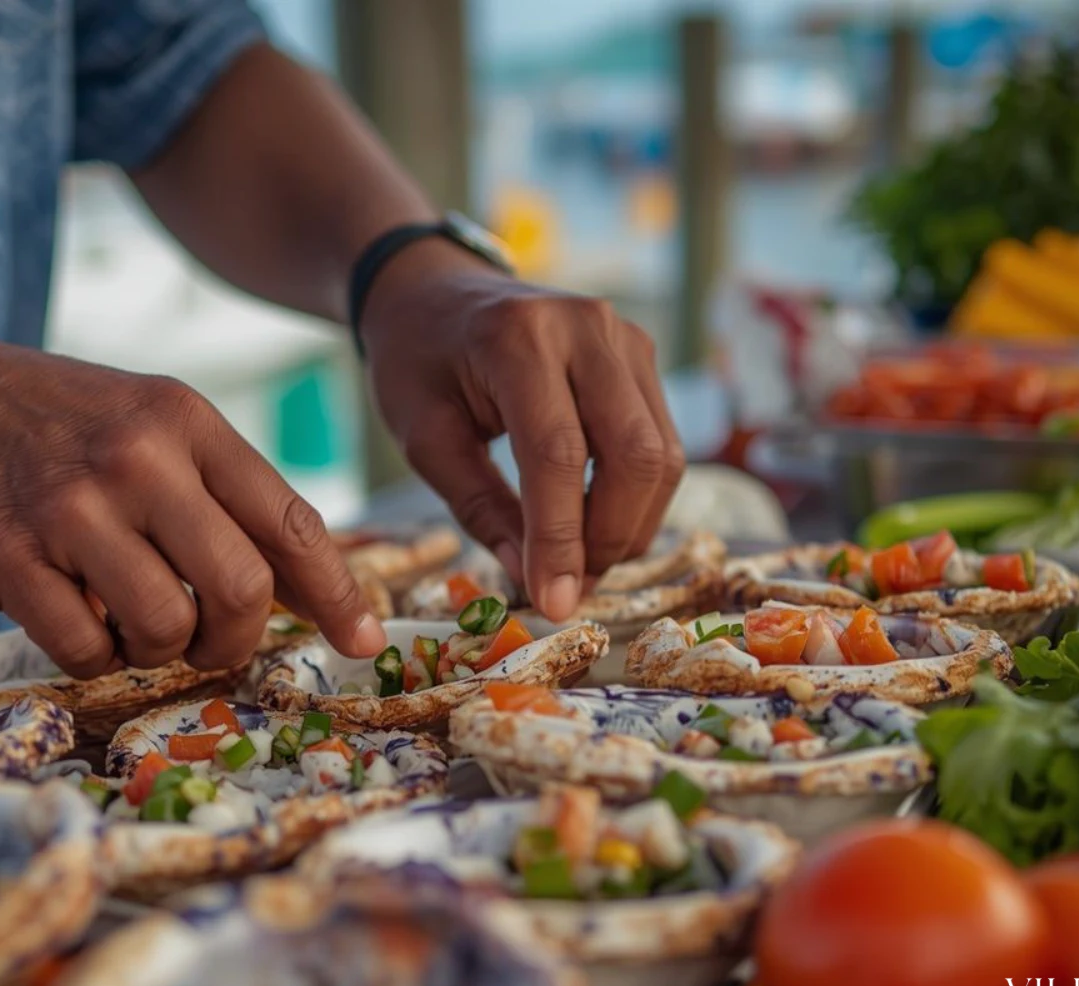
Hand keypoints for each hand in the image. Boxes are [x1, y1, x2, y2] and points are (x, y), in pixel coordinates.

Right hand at [0, 317, 386, 675]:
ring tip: (116, 618)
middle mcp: (140, 457)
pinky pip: (85, 647)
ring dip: (152, 651)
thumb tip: (290, 582)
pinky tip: (64, 617)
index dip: (337, 594)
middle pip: (241, 591)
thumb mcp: (131, 418)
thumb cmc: (20, 418)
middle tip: (201, 643)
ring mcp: (73, 506)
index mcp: (184, 419)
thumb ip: (205, 487)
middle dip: (231, 641)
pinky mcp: (9, 555)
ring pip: (166, 629)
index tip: (365, 643)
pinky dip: (87, 655)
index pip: (290, 520)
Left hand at [360, 243, 684, 620]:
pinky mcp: (642, 358)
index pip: (558, 452)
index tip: (553, 602)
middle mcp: (587, 328)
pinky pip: (660, 444)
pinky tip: (591, 524)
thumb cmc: (418, 362)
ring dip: (629, 525)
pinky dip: (634, 499)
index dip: (560, 537)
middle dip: (608, 538)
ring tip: (577, 562)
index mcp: (518, 337)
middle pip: (634, 455)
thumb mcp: (424, 439)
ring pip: (661, 456)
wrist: (435, 290)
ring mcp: (626, 338)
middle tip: (567, 588)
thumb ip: (479, 509)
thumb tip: (533, 581)